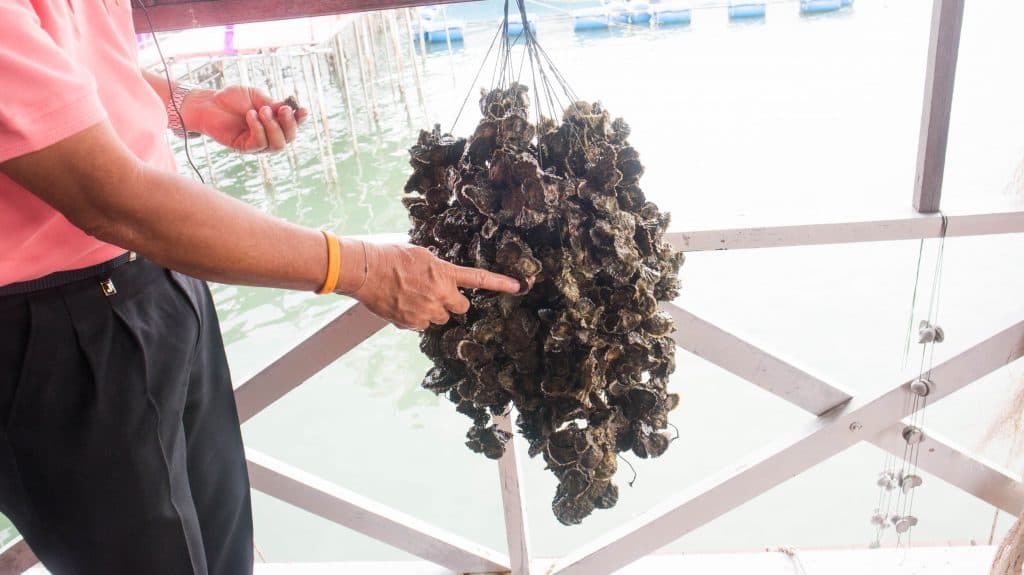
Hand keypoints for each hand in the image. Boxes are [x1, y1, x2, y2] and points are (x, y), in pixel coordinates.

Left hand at [184, 86, 308, 152]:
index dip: (300, 119)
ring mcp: (258, 144)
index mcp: (275, 122)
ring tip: (262, 111)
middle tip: (283, 109)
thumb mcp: (256, 97)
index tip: (302, 109)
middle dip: (289, 124)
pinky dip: (258, 128)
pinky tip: (250, 115)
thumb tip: (290, 109)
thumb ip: (273, 105)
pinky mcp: (245, 148)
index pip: (293, 125)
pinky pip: (259, 143)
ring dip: (273, 127)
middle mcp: (269, 135)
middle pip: (289, 138)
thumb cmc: (232, 98)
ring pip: (278, 144)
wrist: (209, 102)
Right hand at [344, 244, 521, 330]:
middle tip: (435, 293)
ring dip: (432, 310)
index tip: (518, 287)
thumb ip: (437, 269)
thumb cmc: (389, 257)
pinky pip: (420, 325)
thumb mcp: (420, 255)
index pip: (478, 279)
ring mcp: (426, 311)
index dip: (500, 283)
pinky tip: (402, 304)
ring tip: (412, 296)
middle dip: (452, 302)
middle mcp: (440, 295)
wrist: (365, 270)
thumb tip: (439, 278)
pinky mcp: (411, 323)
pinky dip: (414, 318)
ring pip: (439, 318)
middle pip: (460, 307)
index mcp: (444, 274)